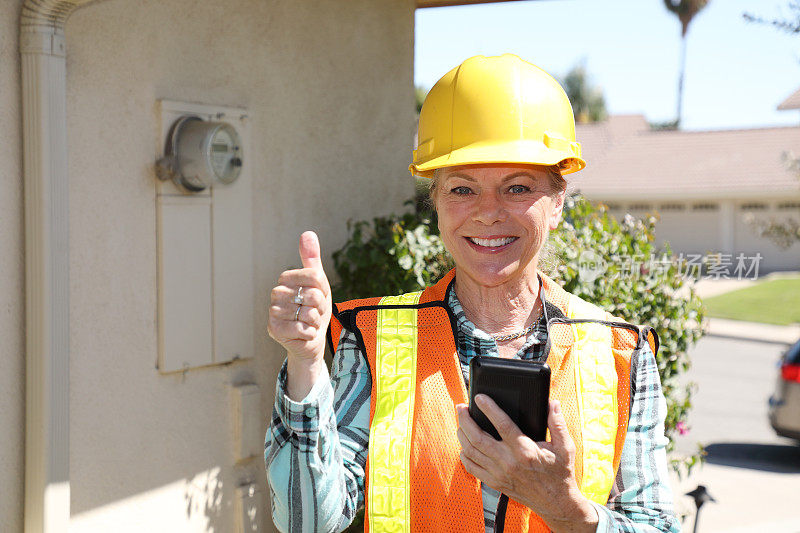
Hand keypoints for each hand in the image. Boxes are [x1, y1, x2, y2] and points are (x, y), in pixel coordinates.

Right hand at [267, 231, 331, 397]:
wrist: (311, 339)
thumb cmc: (315, 309)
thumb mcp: (318, 283)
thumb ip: (312, 259)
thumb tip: (307, 233)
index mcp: (285, 280)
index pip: (313, 276)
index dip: (322, 289)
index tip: (318, 297)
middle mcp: (275, 293)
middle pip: (312, 295)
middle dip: (320, 307)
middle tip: (314, 313)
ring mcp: (273, 312)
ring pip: (307, 313)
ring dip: (315, 321)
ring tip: (308, 323)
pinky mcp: (274, 329)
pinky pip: (302, 328)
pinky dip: (310, 333)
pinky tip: (304, 334)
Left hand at [456, 397, 597, 532]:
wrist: (556, 503)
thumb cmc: (560, 473)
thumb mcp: (565, 446)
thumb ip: (557, 423)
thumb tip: (552, 403)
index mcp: (525, 450)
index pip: (502, 425)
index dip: (489, 409)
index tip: (480, 397)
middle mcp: (508, 462)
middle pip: (478, 437)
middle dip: (465, 419)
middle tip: (461, 407)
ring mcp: (499, 474)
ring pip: (471, 451)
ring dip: (462, 434)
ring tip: (460, 422)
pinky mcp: (495, 483)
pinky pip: (472, 467)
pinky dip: (464, 455)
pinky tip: (464, 445)